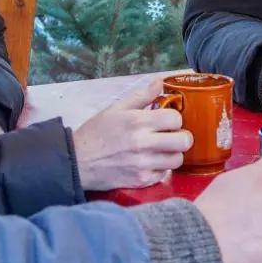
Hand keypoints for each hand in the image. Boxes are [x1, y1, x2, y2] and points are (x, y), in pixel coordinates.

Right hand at [73, 80, 194, 191]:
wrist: (77, 161)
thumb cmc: (96, 133)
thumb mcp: (115, 108)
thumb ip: (141, 95)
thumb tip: (160, 82)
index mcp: (137, 121)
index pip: (176, 118)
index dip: (174, 118)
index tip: (167, 120)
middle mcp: (143, 143)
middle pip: (184, 141)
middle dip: (181, 137)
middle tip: (172, 136)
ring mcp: (143, 164)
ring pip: (178, 160)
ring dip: (173, 154)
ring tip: (162, 150)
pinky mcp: (141, 181)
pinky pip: (164, 174)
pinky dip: (161, 169)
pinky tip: (150, 162)